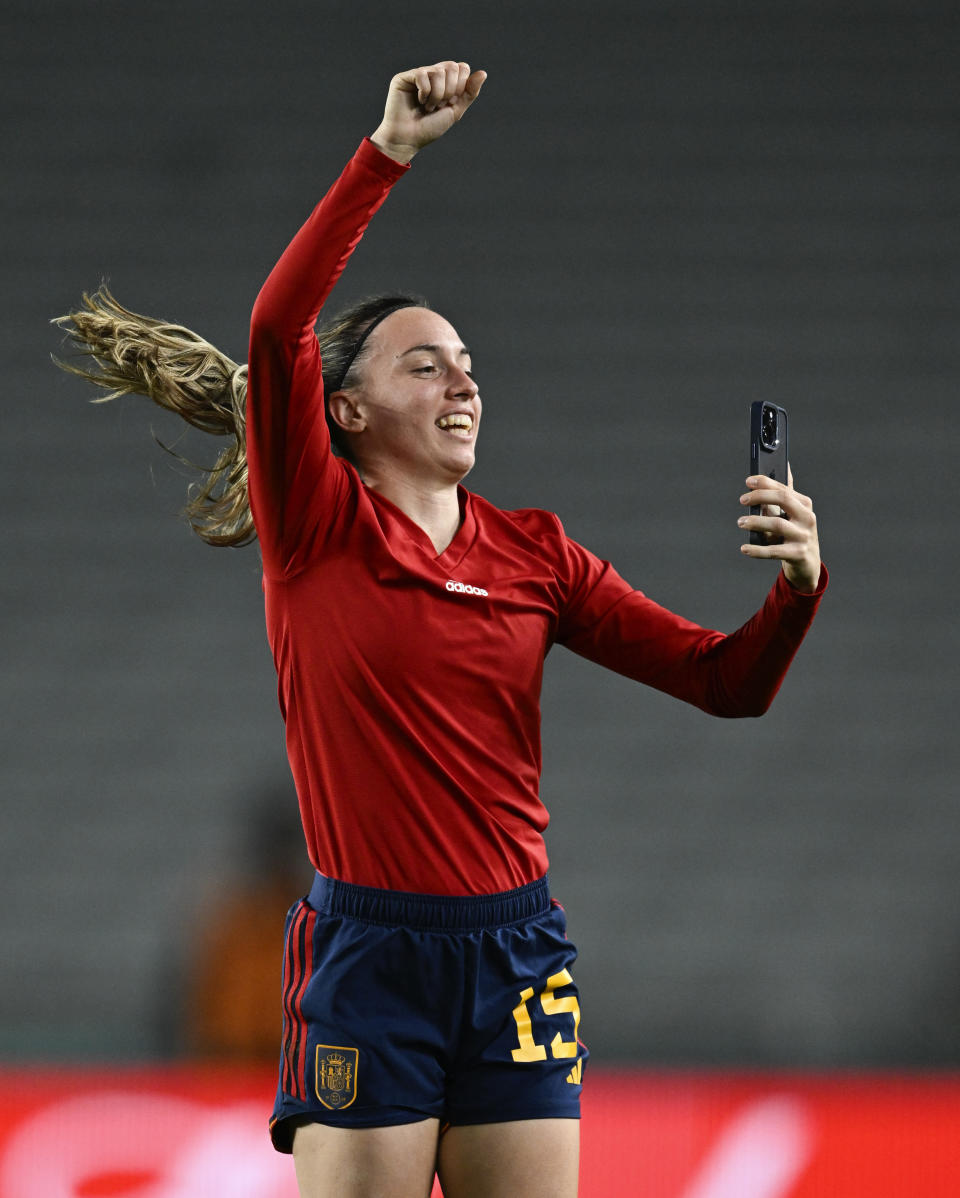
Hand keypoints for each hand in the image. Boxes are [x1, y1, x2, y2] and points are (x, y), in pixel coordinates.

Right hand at [371, 61, 486, 162]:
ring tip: (428, 107)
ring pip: (438, 71)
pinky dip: (424, 93)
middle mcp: (431, 74)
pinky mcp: (404, 77)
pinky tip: (418, 102)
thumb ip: (469, 93)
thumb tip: (483, 73)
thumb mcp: (455, 111)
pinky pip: (422, 74)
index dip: (460, 86)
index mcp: (445, 81)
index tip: (450, 103)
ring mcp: (418, 74)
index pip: (462, 68)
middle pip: (452, 67)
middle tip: (439, 106)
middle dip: (449, 91)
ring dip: (437, 95)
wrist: (409, 139)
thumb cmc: (430, 127)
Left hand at [738, 466, 821, 592]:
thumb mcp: (793, 513)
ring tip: (741, 522)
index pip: (783, 488)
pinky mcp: (798, 554)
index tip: (748, 481)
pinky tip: (745, 548)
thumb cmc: (795, 533)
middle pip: (783, 500)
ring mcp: (804, 536)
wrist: (807, 564)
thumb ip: (786, 492)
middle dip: (760, 496)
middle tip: (743, 500)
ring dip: (756, 521)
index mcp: (804, 504)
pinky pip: (774, 551)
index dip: (765, 483)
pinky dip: (758, 550)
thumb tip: (784, 464)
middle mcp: (807, 518)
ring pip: (777, 524)